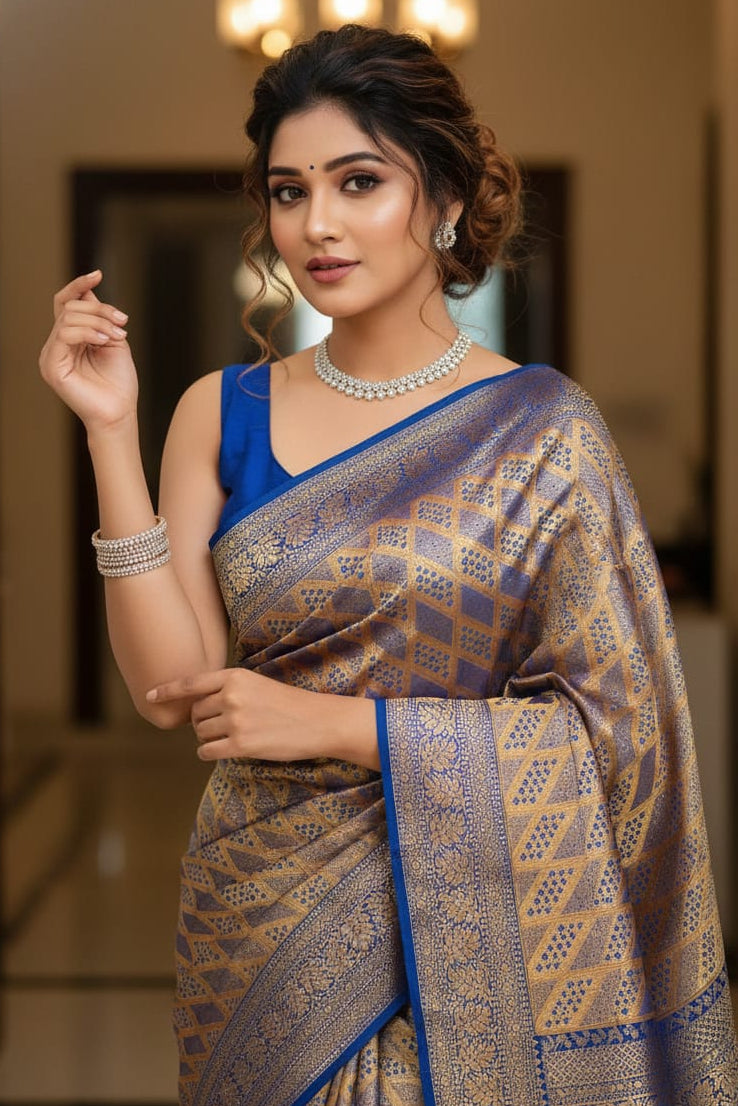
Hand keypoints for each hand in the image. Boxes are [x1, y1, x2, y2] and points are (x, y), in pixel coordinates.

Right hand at [39, 270, 138, 430]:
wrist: (120, 412)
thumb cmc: (119, 382)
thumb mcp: (113, 340)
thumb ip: (100, 318)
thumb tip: (87, 293)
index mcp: (70, 339)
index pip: (65, 304)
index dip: (78, 286)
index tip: (98, 275)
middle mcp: (56, 345)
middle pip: (70, 308)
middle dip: (100, 310)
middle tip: (122, 322)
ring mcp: (51, 355)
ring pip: (68, 318)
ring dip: (98, 321)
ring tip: (117, 335)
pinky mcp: (51, 366)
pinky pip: (64, 334)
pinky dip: (88, 332)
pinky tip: (104, 341)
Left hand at [146, 668, 378, 768]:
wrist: (317, 721)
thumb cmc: (288, 703)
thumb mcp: (257, 684)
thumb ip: (228, 689)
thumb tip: (198, 706)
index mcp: (235, 677)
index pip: (191, 683)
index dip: (167, 690)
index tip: (149, 696)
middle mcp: (232, 696)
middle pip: (195, 713)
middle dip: (202, 722)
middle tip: (221, 726)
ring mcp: (236, 721)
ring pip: (201, 733)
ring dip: (208, 739)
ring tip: (230, 737)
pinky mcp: (242, 744)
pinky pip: (208, 751)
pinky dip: (209, 753)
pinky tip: (222, 751)